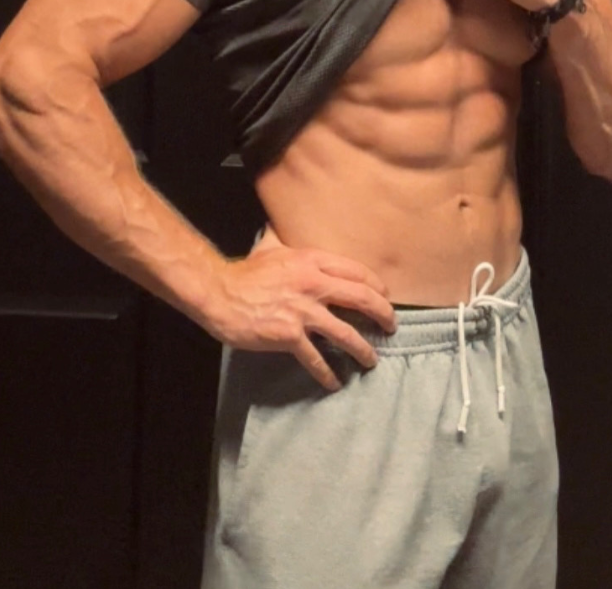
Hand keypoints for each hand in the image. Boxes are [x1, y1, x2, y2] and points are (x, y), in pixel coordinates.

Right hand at [207, 227, 396, 391]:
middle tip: (391, 326)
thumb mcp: (272, 247)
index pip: (356, 272)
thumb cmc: (246, 271)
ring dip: (363, 349)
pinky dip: (327, 373)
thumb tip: (288, 229)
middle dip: (383, 314)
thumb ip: (289, 242)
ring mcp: (302, 311)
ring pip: (345, 333)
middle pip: (361, 298)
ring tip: (371, 360)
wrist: (220, 293)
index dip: (376, 286)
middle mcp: (313, 284)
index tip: (385, 297)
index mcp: (312, 261)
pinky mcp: (289, 335)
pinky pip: (316, 358)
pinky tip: (334, 382)